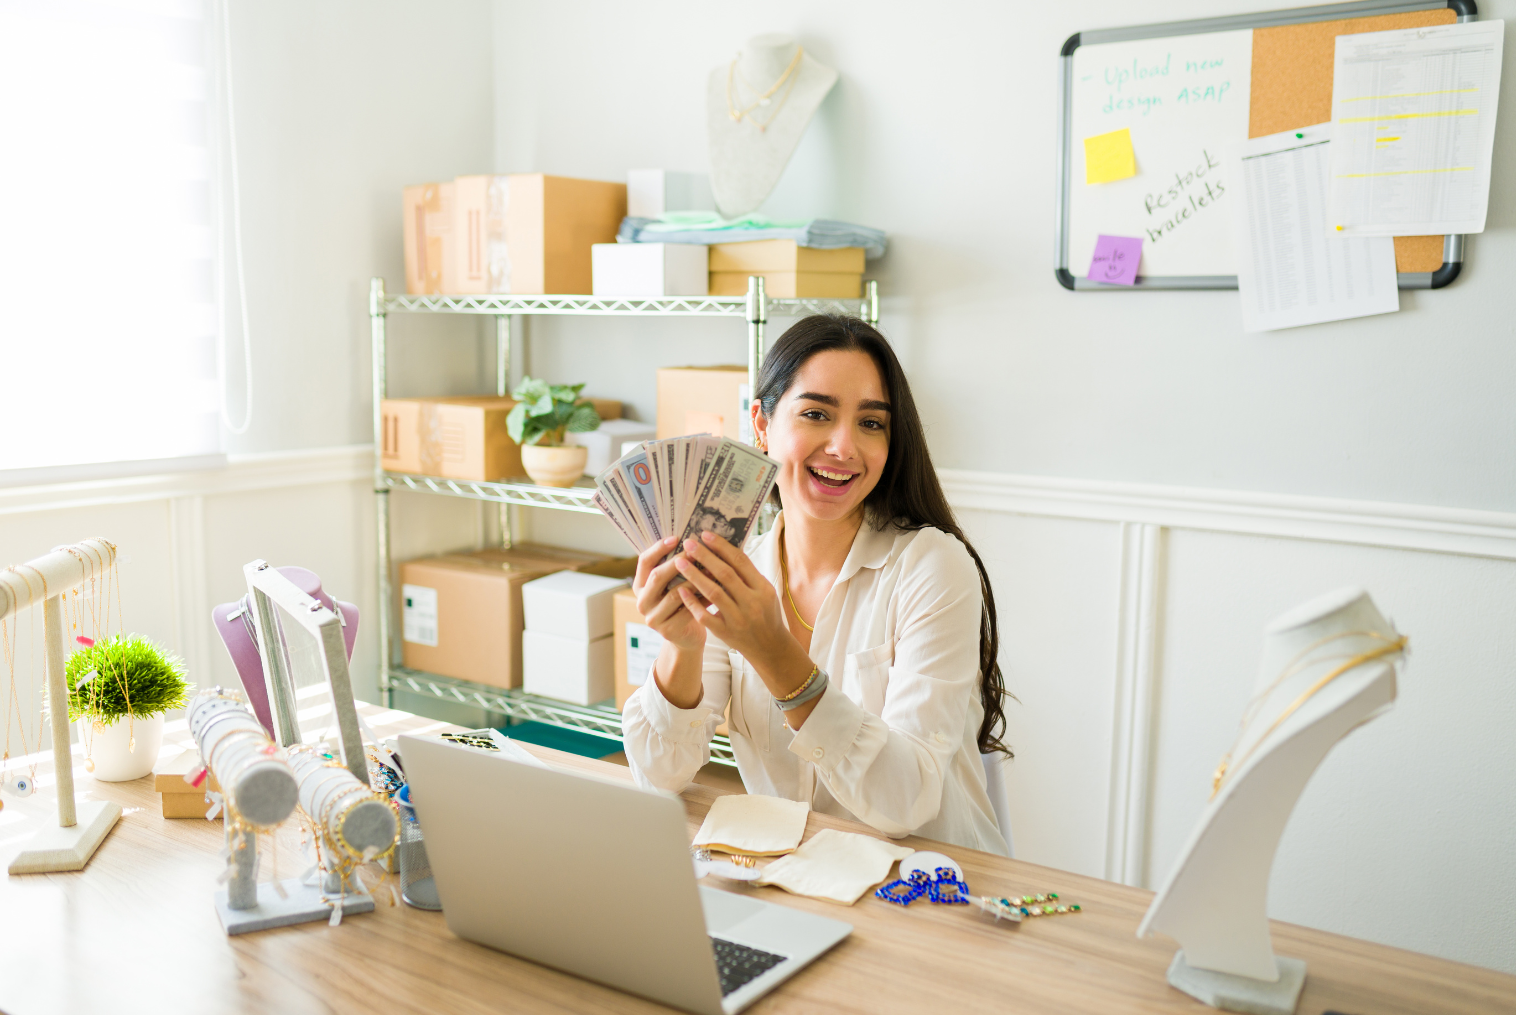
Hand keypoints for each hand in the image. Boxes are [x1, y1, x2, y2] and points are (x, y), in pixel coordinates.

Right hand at [633, 535, 703, 653]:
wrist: (686, 637)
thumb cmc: (682, 604)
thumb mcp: (673, 585)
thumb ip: (676, 567)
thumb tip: (692, 539)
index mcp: (639, 586)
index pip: (644, 562)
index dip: (658, 548)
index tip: (676, 537)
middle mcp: (642, 602)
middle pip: (657, 576)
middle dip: (678, 561)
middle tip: (696, 551)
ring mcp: (653, 618)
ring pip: (675, 593)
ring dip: (695, 579)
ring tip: (711, 568)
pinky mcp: (668, 630)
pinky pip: (688, 610)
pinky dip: (703, 598)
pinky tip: (717, 589)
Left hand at [674, 532, 823, 726]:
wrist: (770, 647)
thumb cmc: (766, 613)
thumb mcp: (764, 591)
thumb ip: (747, 574)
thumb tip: (724, 548)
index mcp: (763, 588)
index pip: (740, 562)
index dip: (722, 546)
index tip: (705, 535)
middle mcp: (752, 603)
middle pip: (725, 574)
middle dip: (705, 556)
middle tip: (688, 543)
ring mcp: (738, 619)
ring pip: (714, 593)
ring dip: (694, 575)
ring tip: (679, 562)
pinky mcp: (726, 633)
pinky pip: (706, 616)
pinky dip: (692, 603)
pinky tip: (681, 590)